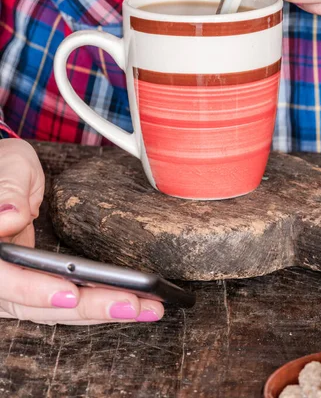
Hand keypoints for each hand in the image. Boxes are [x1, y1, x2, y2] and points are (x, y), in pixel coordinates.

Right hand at [0, 139, 163, 324]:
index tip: (70, 293)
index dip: (35, 290)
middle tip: (131, 303)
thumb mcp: (9, 170)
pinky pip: (65, 301)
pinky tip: (131, 303)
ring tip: (146, 307)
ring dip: (100, 311)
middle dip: (88, 307)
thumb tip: (8, 217)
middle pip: (37, 305)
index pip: (5, 280)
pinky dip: (97, 303)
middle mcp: (0, 275)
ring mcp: (17, 283)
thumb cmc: (5, 169)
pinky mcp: (37, 283)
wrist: (5, 173)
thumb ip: (8, 193)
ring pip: (55, 310)